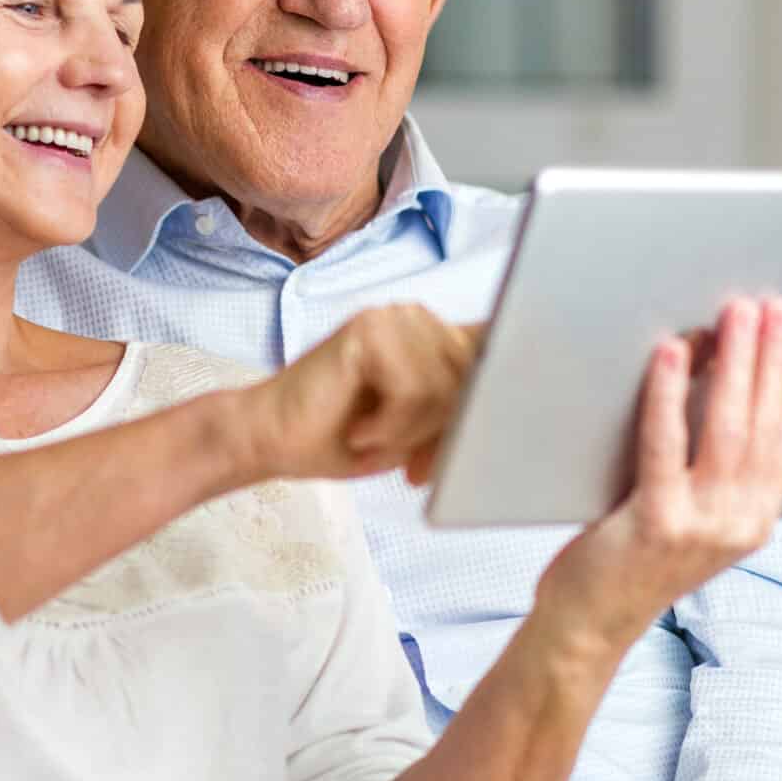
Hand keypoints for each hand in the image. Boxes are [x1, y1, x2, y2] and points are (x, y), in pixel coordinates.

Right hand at [233, 305, 484, 485]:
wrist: (273, 438)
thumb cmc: (343, 437)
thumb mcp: (418, 430)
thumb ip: (459, 410)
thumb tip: (506, 409)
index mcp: (433, 335)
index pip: (495, 348)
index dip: (506, 380)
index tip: (508, 413)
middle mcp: (417, 317)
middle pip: (475, 376)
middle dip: (446, 430)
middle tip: (411, 463)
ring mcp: (391, 318)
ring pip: (446, 387)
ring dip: (411, 431)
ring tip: (373, 438)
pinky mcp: (367, 331)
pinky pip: (414, 390)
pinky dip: (390, 427)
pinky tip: (361, 431)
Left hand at [535, 296, 781, 650]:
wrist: (588, 624)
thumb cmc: (628, 558)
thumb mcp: (687, 513)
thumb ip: (710, 467)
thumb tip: (717, 379)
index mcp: (754, 520)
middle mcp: (738, 524)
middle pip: (763, 424)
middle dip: (770, 357)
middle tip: (771, 304)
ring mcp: (701, 526)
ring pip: (727, 428)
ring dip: (733, 363)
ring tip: (733, 314)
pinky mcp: (655, 522)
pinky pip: (665, 444)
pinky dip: (669, 393)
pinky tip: (670, 351)